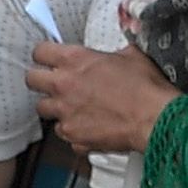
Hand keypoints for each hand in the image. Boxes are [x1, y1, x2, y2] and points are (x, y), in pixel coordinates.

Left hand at [28, 41, 181, 160]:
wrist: (155, 118)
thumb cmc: (146, 87)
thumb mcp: (132, 56)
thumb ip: (111, 54)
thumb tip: (112, 55)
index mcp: (76, 60)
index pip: (40, 52)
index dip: (44, 55)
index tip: (48, 58)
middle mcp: (64, 85)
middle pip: (31, 80)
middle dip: (40, 80)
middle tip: (53, 83)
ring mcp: (65, 113)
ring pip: (43, 109)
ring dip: (55, 107)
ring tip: (73, 107)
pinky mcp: (72, 135)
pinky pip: (64, 133)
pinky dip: (73, 130)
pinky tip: (88, 126)